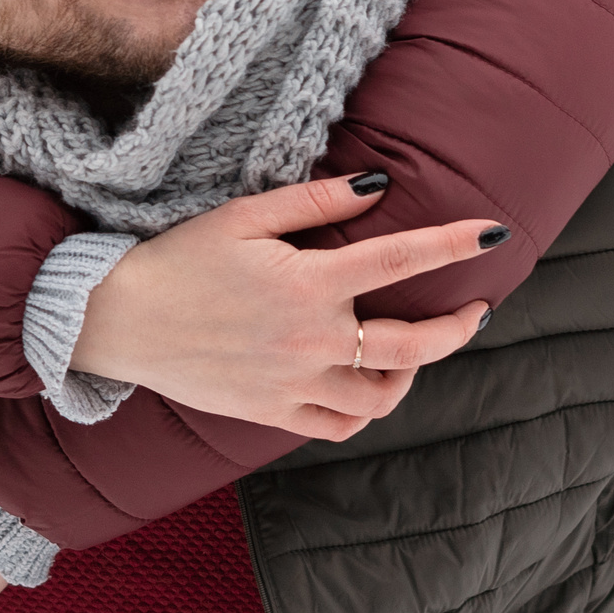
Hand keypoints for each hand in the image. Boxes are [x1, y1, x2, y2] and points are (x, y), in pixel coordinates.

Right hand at [69, 175, 500, 439]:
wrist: (119, 319)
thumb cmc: (180, 258)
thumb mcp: (245, 216)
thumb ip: (316, 202)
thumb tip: (379, 187)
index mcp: (308, 283)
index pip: (402, 259)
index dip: (455, 244)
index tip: (494, 234)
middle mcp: (310, 339)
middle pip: (412, 345)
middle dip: (457, 327)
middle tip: (477, 310)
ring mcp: (293, 383)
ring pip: (381, 396)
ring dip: (413, 373)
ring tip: (416, 349)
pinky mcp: (272, 412)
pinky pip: (340, 425)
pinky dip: (366, 410)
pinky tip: (370, 386)